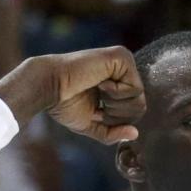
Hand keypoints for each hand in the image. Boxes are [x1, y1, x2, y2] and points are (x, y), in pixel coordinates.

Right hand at [0, 46, 145, 143]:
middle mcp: (123, 70)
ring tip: (98, 92)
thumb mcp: (91, 124)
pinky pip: (135, 89)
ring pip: (140, 100)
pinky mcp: (122, 57)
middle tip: (98, 103)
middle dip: (116, 115)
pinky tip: (100, 83)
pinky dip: (115, 94)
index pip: (134, 111)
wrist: (49, 86)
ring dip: (115, 105)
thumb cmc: (65, 103)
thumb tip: (135, 134)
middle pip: (140, 106)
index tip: (96, 112)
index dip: (115, 120)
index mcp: (118, 83)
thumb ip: (113, 132)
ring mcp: (124, 61)